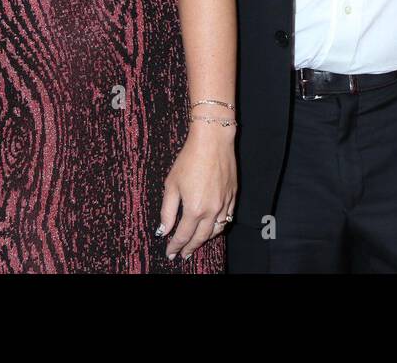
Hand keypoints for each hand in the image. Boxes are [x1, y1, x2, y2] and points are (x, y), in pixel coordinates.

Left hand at [158, 124, 236, 261]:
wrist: (213, 140)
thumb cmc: (189, 159)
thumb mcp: (171, 185)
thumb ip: (167, 211)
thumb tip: (163, 231)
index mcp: (195, 209)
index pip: (183, 235)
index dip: (175, 246)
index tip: (170, 253)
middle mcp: (212, 210)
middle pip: (201, 237)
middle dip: (191, 247)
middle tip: (183, 254)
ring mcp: (225, 203)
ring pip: (217, 229)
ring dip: (206, 239)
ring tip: (197, 242)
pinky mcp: (233, 194)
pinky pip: (228, 216)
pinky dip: (220, 225)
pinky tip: (214, 225)